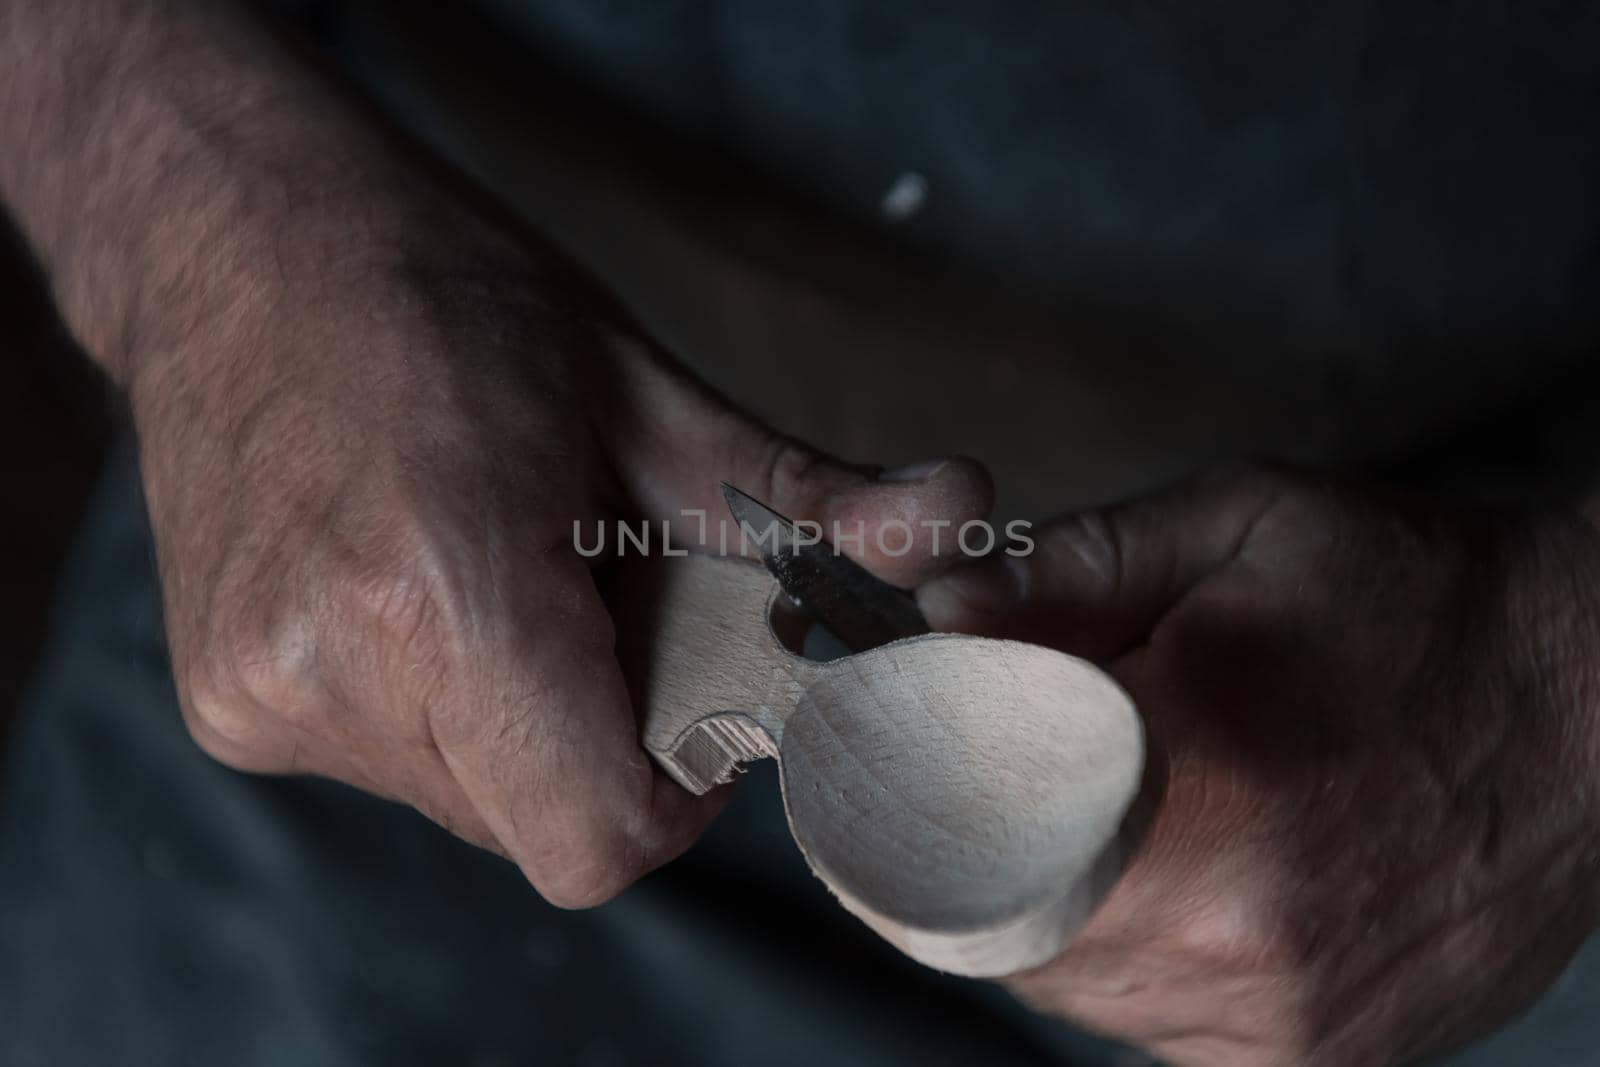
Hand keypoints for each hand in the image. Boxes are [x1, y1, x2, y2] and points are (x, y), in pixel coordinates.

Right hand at [118, 131, 989, 905]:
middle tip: (600, 603)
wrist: (233, 240)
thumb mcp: (643, 388)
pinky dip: (444, 703)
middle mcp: (334, 668)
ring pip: (470, 797)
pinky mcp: (225, 703)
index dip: (675, 793)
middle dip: (606, 738)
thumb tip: (960, 520)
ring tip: (506, 576)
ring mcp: (262, 696)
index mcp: (443, 589)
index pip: (599, 836)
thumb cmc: (442, 293)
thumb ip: (802, 496)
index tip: (693, 697)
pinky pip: (391, 761)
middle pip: (543, 819)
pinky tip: (427, 588)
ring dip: (524, 720)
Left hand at [919, 468, 1599, 1064]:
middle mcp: (1231, 927)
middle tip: (989, 757)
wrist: (1593, 712)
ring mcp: (1270, 1016)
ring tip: (1094, 803)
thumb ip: (1069, 570)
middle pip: (981, 910)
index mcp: (1202, 773)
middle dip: (954, 833)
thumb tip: (936, 618)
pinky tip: (1166, 871)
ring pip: (1050, 977)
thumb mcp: (1240, 524)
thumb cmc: (1413, 602)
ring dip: (1028, 893)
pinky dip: (1111, 949)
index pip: (951, 812)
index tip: (890, 737)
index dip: (898, 777)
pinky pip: (1135, 1019)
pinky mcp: (1306, 1059)